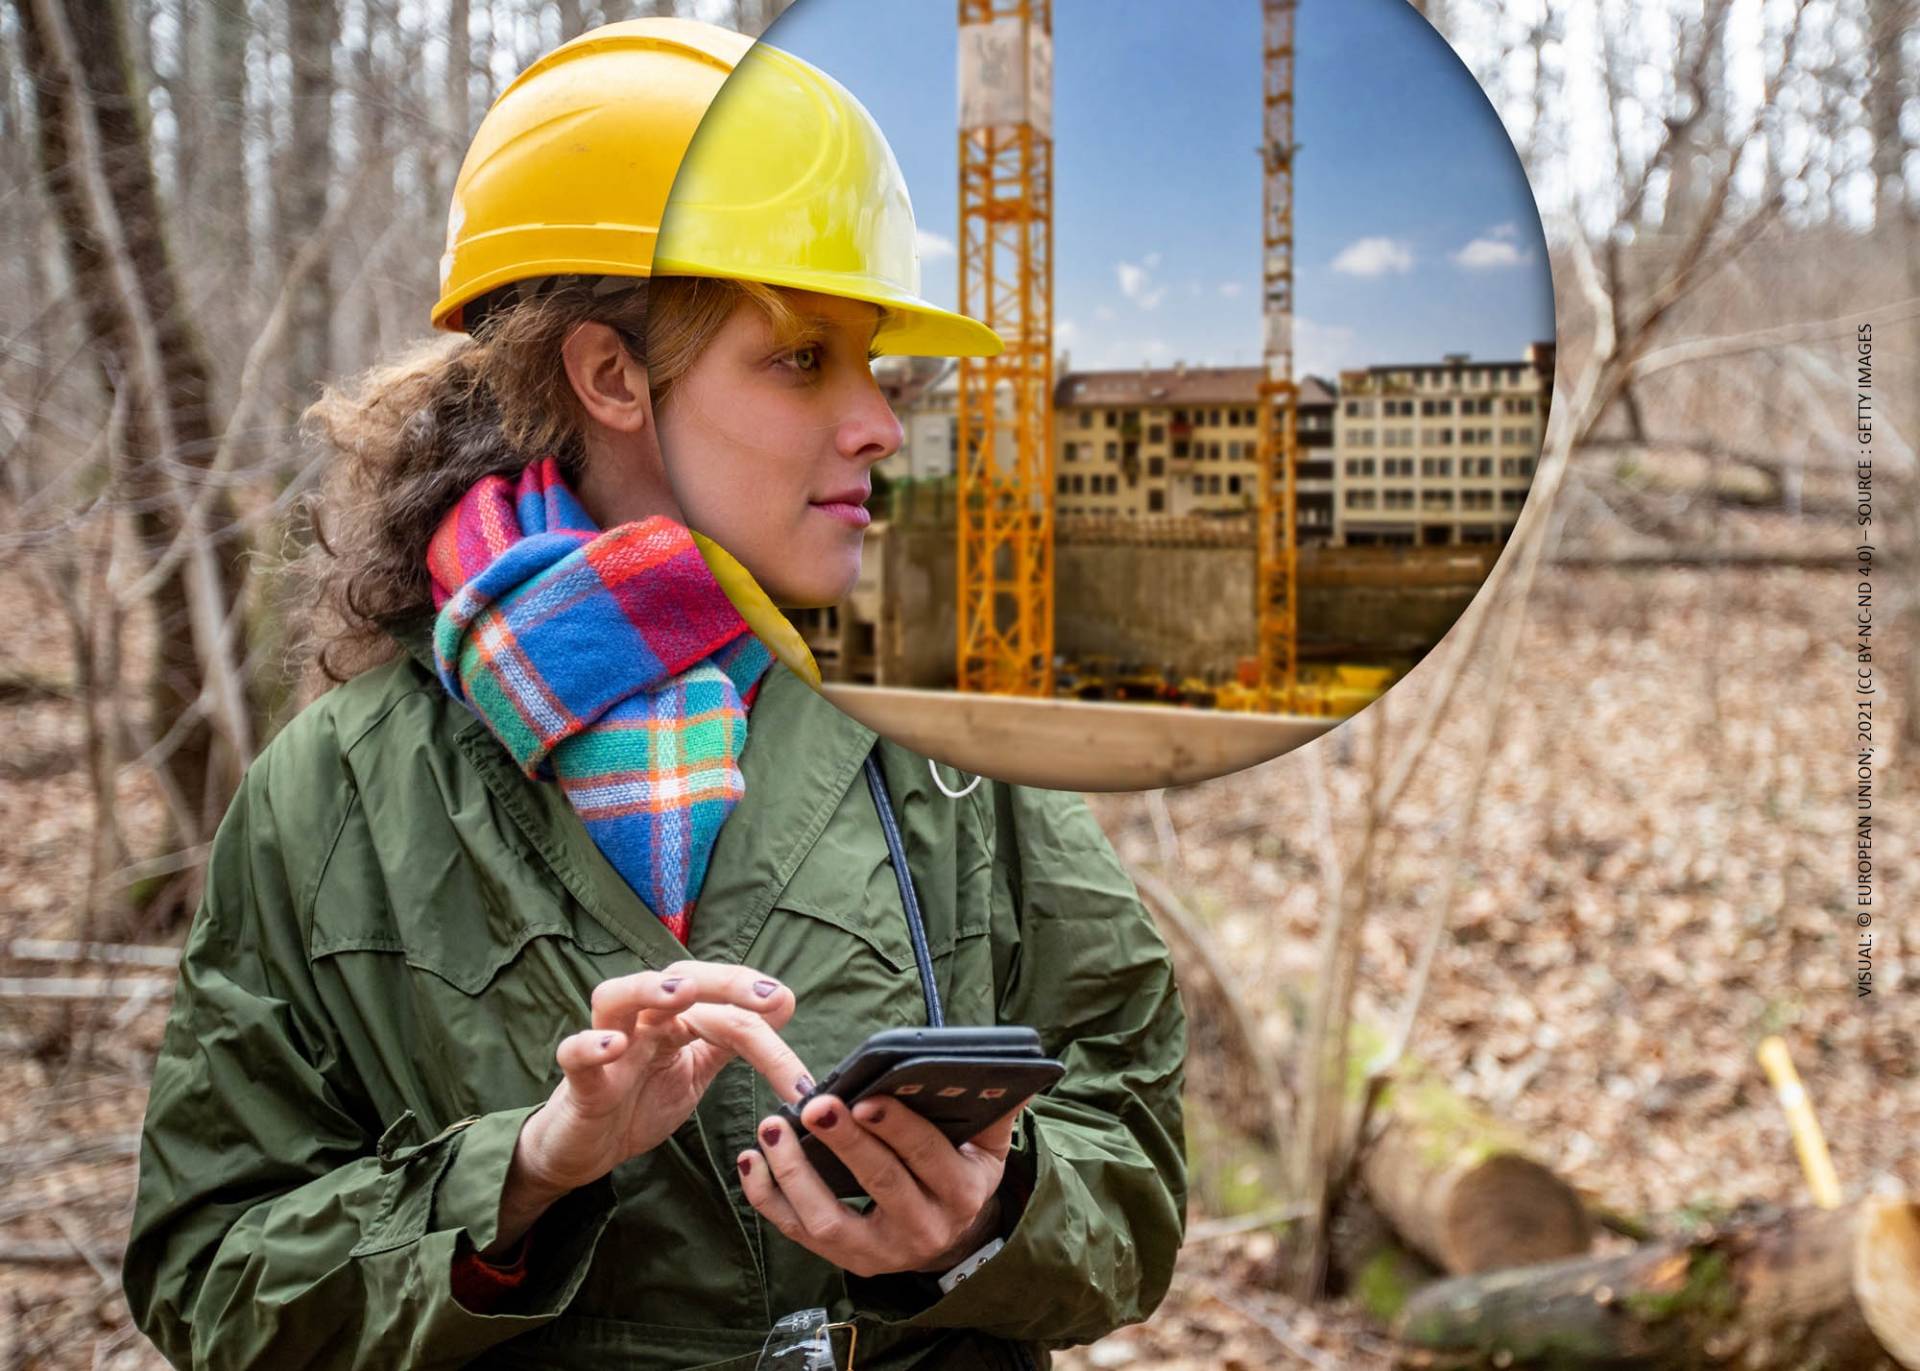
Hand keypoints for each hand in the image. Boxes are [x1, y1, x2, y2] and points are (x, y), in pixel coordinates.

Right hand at [515, 960, 813, 1199]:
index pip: (718, 997)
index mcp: (673, 1019)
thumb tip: (782, 1003)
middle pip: (675, 978)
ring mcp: (608, 1048)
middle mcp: (641, 1021)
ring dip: (650, 989)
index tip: (787, 1003)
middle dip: (722, 981)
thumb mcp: (695, 1070)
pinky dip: (591, 1045)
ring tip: (682, 991)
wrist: (584, 1150)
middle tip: (763, 996)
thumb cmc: (638, 1102)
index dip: (753, 998)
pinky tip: (615, 1046)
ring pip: (616, 997)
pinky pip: (574, 1055)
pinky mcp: (579, 1083)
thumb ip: (729, 1039)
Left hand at [737, 1091, 1033, 1278]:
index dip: (896, 1128)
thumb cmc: (962, 1174)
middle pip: (880, 1184)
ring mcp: (880, 1254)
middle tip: (814, 1105)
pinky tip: (752, 1162)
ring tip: (772, 1129)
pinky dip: (769, 1200)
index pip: (927, 1157)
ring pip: (830, 1221)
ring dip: (796, 1174)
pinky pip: (799, 1234)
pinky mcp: (845, 1262)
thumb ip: (994, 1111)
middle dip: (845, 1143)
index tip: (865, 1098)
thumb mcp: (987, 1148)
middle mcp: (923, 1230)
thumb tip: (1012, 1076)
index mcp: (961, 1194)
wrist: (951, 1237)